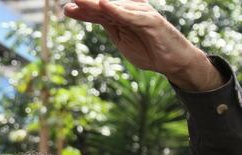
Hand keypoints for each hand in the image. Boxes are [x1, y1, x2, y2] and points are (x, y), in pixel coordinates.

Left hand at [64, 0, 222, 90]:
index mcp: (122, 16)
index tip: (66, 10)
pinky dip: (117, 10)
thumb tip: (93, 16)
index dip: (83, 11)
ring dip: (95, 3)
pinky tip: (104, 5)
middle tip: (68, 4)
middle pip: (103, 6)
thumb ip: (111, 27)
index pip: (99, 11)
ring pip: (114, 7)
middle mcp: (130, 10)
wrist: (174, 62)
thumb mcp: (123, 40)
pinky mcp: (151, 21)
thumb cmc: (150, 50)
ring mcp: (141, 13)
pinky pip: (131, 15)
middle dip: (86, 4)